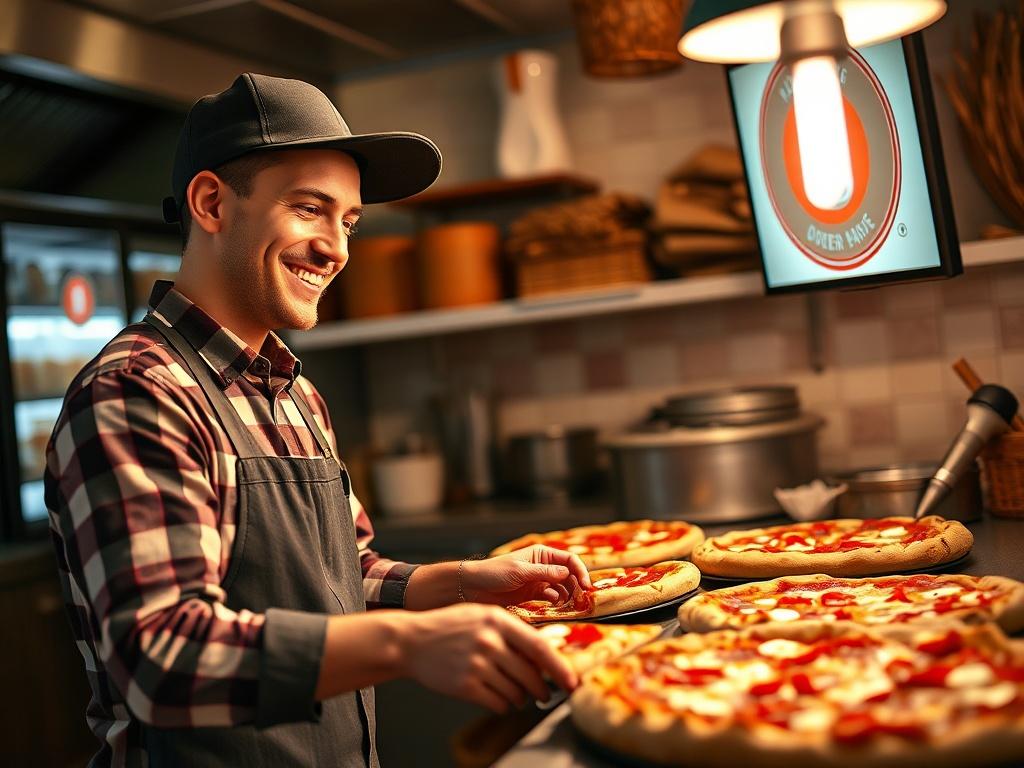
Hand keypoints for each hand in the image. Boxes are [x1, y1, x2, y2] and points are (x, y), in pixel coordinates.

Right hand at [398, 603, 576, 712]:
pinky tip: (499, 698)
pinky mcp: (465, 685)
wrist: (412, 641)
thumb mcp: (482, 616)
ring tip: (517, 694)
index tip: (572, 682)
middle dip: (541, 689)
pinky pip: (499, 703)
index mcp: (498, 620)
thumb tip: (544, 653)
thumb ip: (512, 631)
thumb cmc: (450, 627)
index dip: (560, 668)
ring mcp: (477, 664)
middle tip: (545, 694)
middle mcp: (489, 641)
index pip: (539, 648)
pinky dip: (504, 705)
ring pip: (516, 692)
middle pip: (531, 675)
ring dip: (521, 698)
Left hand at [460, 545, 591, 606]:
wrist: (472, 588)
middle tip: (583, 601)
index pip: (569, 560)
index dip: (580, 572)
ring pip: (563, 588)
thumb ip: (544, 572)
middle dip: (578, 586)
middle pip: (569, 575)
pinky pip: (552, 599)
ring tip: (574, 607)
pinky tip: (559, 609)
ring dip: (570, 596)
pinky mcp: (533, 595)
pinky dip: (559, 604)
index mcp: (541, 554)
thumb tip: (567, 573)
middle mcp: (543, 567)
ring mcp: (539, 581)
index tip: (586, 586)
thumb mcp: (520, 571)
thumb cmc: (493, 573)